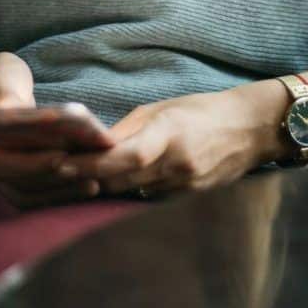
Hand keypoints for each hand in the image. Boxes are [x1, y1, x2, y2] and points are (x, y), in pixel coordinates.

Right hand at [0, 52, 99, 208]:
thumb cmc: (1, 76)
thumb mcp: (2, 75)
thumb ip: (6, 95)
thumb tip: (11, 113)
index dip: (28, 161)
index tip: (61, 155)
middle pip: (13, 183)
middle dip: (51, 179)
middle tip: (87, 173)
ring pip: (25, 195)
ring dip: (59, 192)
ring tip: (92, 185)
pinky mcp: (14, 179)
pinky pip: (35, 195)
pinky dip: (59, 193)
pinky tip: (87, 184)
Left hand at [55, 87, 280, 197]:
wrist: (250, 129)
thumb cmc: (202, 110)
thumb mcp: (163, 108)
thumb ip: (129, 129)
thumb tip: (93, 144)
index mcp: (169, 133)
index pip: (124, 157)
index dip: (91, 164)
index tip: (62, 164)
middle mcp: (177, 164)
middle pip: (122, 180)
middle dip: (90, 178)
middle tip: (57, 173)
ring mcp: (185, 186)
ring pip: (133, 193)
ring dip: (107, 187)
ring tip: (79, 179)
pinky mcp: (191, 199)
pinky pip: (151, 198)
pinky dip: (132, 192)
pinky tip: (117, 185)